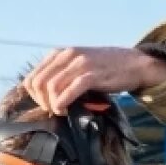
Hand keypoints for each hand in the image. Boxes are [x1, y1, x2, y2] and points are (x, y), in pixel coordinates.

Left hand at [23, 47, 165, 115]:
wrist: (134, 64)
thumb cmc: (105, 69)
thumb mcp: (77, 66)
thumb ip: (60, 75)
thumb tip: (42, 96)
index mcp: (59, 53)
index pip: (31, 78)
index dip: (34, 97)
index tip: (47, 104)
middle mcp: (67, 55)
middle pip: (37, 84)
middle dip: (41, 102)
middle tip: (54, 110)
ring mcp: (80, 64)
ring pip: (51, 88)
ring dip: (52, 105)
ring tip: (62, 111)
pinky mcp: (92, 74)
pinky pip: (69, 91)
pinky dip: (62, 104)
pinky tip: (66, 111)